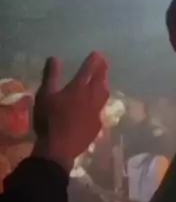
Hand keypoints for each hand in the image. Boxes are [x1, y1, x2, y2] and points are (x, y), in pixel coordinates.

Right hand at [32, 52, 108, 171]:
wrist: (59, 148)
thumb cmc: (50, 119)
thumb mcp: (45, 95)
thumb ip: (50, 75)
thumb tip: (53, 58)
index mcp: (78, 87)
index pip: (89, 69)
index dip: (93, 61)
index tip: (97, 54)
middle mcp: (91, 97)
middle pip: (100, 80)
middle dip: (103, 70)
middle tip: (104, 63)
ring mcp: (96, 112)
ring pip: (104, 95)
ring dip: (104, 86)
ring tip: (104, 83)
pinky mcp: (97, 125)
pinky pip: (100, 110)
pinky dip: (100, 105)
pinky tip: (97, 107)